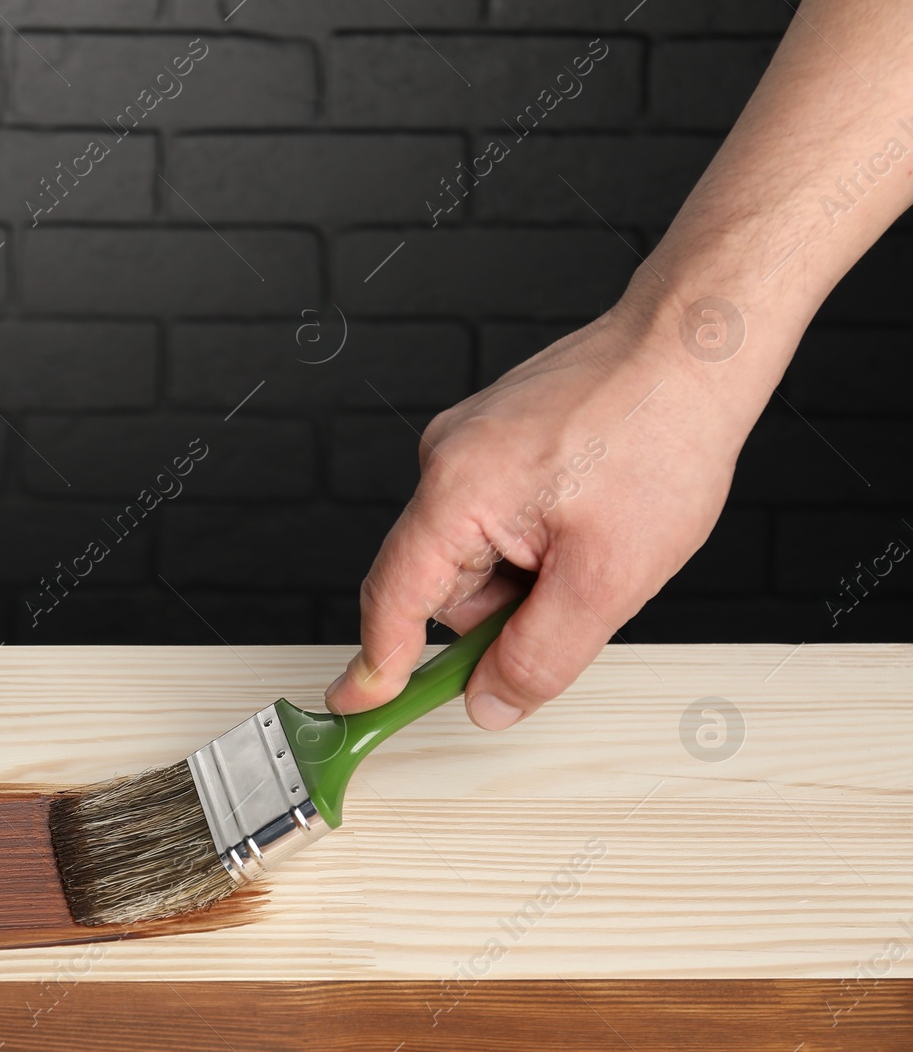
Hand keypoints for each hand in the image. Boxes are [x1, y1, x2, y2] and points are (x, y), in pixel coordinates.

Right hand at [322, 276, 790, 727]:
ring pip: (475, 554)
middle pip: (440, 582)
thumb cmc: (659, 432)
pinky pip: (496, 517)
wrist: (693, 347)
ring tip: (596, 541)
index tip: (359, 704)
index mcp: (456, 491)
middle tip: (573, 597)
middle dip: (500, 611)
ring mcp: (469, 444)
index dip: (378, 664)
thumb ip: (539, 655)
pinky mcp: (497, 438)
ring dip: (527, 573)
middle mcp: (446, 461)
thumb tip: (490, 703)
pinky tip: (589, 516)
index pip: (392, 600)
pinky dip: (537, 538)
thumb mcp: (609, 577)